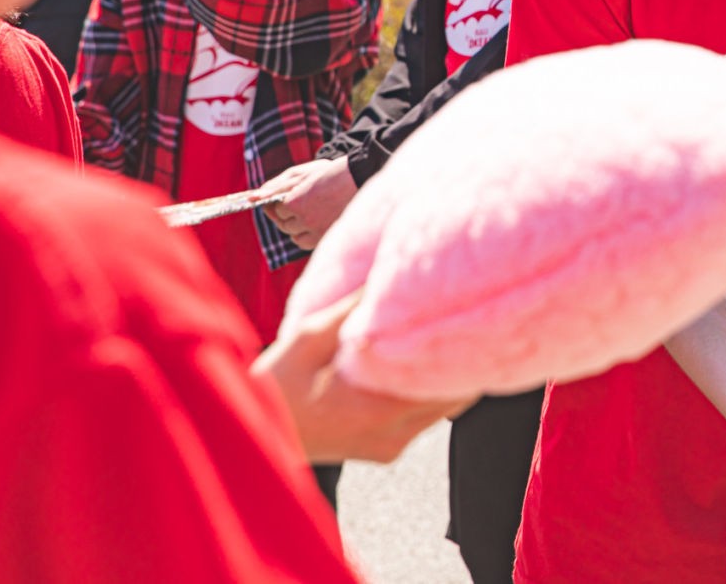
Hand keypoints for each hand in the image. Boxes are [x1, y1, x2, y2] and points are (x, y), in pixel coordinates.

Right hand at [252, 291, 469, 462]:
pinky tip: (417, 363)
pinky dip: (427, 392)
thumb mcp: (309, 337)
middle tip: (469, 317)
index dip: (467, 346)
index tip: (475, 314)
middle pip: (456, 395)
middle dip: (463, 359)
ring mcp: (392, 446)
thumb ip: (352, 309)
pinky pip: (423, 420)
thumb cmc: (275, 385)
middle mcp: (395, 433)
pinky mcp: (386, 452)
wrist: (250, 439)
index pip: (451, 378)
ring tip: (446, 334)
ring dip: (445, 375)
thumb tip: (385, 273)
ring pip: (442, 408)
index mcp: (380, 406)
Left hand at [258, 156, 356, 249]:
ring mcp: (317, 230)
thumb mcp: (300, 173)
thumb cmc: (329, 173)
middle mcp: (305, 220)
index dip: (277, 204)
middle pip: (283, 224)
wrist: (360, 178)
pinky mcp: (327, 236)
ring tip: (301, 215)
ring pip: (293, 236)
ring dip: (293, 227)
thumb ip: (276, 186)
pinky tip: (309, 225)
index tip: (279, 200)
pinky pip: (306, 242)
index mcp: (296, 202)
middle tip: (288, 207)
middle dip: (283, 216)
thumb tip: (252, 196)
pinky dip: (304, 235)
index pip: (277, 209)